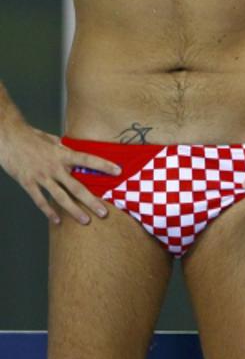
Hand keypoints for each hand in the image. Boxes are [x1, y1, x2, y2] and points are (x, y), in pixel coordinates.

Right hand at [0, 123, 115, 224]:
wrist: (8, 138)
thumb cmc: (31, 137)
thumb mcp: (52, 140)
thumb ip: (64, 149)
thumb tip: (74, 151)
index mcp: (63, 154)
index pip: (88, 160)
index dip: (104, 165)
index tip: (118, 171)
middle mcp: (54, 167)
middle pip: (77, 187)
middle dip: (92, 201)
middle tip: (104, 213)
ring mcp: (41, 177)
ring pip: (60, 198)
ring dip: (74, 211)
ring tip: (86, 221)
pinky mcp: (28, 183)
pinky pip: (40, 200)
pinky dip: (48, 211)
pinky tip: (57, 220)